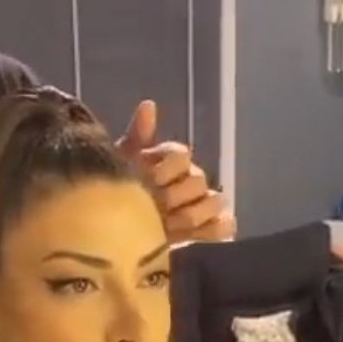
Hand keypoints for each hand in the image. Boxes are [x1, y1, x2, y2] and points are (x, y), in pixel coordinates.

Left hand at [118, 99, 235, 243]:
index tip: (145, 183)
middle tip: (153, 210)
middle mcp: (191, 179)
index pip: (180, 156)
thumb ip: (136, 137)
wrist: (117, 234)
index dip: (164, 170)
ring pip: (215, 201)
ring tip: (168, 226)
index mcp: (172, 160)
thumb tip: (149, 105)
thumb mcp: (120, 165)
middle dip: (174, 197)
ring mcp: (203, 204)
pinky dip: (213, 231)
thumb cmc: (120, 193)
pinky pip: (224, 226)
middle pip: (198, 180)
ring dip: (191, 215)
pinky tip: (192, 236)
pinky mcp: (209, 230)